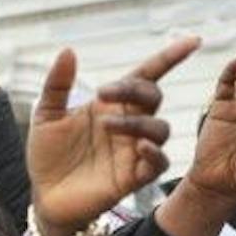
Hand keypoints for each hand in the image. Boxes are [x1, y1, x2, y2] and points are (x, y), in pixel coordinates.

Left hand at [26, 36, 199, 235]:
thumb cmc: (47, 154)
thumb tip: (67, 50)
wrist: (43, 194)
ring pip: (160, 129)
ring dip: (138, 122)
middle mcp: (128, 124)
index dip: (170, 58)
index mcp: (111, 104)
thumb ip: (57, 85)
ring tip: (106, 126)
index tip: (192, 41)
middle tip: (104, 94)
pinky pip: (159, 163)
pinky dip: (155, 153)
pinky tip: (139, 146)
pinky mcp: (134, 177)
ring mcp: (133, 150)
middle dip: (136, 90)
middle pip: (153, 97)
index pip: (146, 76)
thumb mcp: (45, 115)